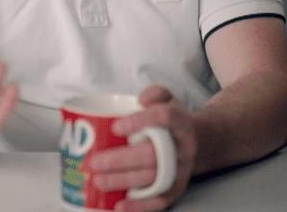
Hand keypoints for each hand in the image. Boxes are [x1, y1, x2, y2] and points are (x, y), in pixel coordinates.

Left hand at [88, 85, 197, 211]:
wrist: (198, 142)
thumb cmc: (171, 121)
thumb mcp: (167, 99)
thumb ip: (155, 92)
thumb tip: (142, 98)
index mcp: (181, 123)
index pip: (165, 118)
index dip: (140, 121)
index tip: (115, 127)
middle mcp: (183, 148)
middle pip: (152, 155)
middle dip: (121, 160)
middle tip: (95, 161)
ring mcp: (180, 171)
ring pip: (153, 179)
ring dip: (123, 182)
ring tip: (98, 180)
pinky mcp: (176, 189)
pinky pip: (160, 201)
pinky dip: (140, 206)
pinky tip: (118, 205)